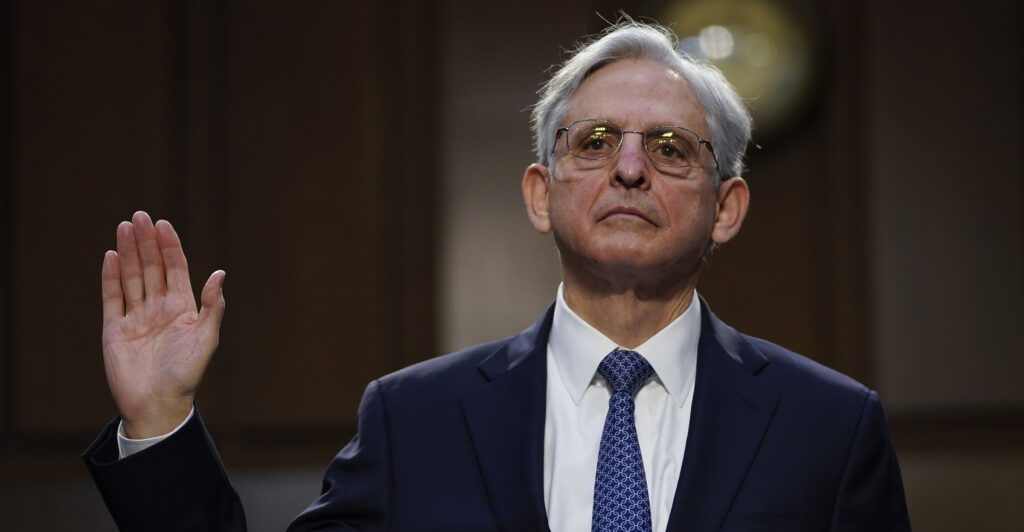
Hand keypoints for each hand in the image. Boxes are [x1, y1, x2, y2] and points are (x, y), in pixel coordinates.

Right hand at [101, 211, 225, 438]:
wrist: (158, 404)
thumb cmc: (187, 374)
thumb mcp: (206, 338)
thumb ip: (213, 306)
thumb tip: (220, 273)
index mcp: (182, 308)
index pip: (175, 269)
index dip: (170, 246)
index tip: (163, 224)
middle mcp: (159, 308)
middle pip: (151, 267)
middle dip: (146, 242)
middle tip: (140, 216)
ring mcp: (136, 317)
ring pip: (132, 277)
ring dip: (129, 252)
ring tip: (125, 227)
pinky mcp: (115, 329)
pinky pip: (112, 298)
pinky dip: (111, 277)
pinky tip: (112, 256)